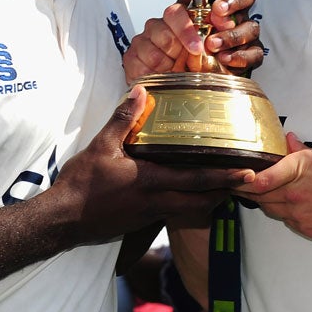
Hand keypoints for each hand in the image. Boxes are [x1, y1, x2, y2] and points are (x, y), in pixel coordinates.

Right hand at [50, 86, 253, 244]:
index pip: (197, 181)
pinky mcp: (142, 221)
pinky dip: (189, 204)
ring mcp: (151, 214)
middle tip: (245, 182)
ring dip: (209, 200)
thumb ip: (123, 118)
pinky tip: (187, 193)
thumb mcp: (101, 145)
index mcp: (152, 181)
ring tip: (223, 187)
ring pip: (190, 210)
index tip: (248, 174)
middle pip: (202, 201)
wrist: (63, 219)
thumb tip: (140, 90)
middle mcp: (157, 201)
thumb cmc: (83, 183)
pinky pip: (174, 212)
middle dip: (225, 193)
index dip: (225, 177)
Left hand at [123, 0, 262, 81]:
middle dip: (233, 2)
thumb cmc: (175, 50)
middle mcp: (234, 15)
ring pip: (250, 27)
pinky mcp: (248, 57)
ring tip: (213, 43)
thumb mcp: (169, 31)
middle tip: (217, 11)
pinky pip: (253, 54)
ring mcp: (243, 36)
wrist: (173, 78)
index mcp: (215, 4)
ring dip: (231, 34)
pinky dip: (240, 56)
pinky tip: (225, 59)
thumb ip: (180, 11)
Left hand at [234, 133, 311, 249]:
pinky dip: (284, 213)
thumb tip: (287, 139)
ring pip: (272, 208)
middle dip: (247, 188)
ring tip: (257, 192)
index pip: (263, 176)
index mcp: (302, 168)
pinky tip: (290, 206)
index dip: (244, 178)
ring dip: (265, 200)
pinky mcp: (307, 230)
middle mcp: (296, 192)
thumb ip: (303, 152)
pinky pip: (288, 221)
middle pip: (261, 194)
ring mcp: (300, 215)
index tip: (232, 176)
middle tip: (236, 182)